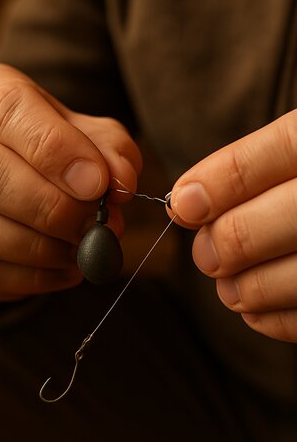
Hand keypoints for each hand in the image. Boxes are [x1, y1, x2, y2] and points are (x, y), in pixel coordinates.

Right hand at [0, 63, 141, 300]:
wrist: (18, 172)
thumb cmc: (55, 146)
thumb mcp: (88, 133)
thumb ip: (110, 150)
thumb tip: (120, 183)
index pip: (6, 109)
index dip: (55, 149)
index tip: (99, 184)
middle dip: (52, 207)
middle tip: (99, 225)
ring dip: (41, 247)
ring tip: (86, 248)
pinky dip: (30, 277)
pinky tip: (67, 268)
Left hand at [169, 110, 296, 341]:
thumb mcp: (292, 152)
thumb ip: (245, 170)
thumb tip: (185, 202)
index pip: (271, 155)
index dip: (219, 183)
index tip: (183, 205)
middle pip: (280, 219)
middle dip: (228, 241)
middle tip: (205, 255)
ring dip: (248, 288)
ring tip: (228, 288)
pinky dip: (275, 317)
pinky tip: (255, 307)